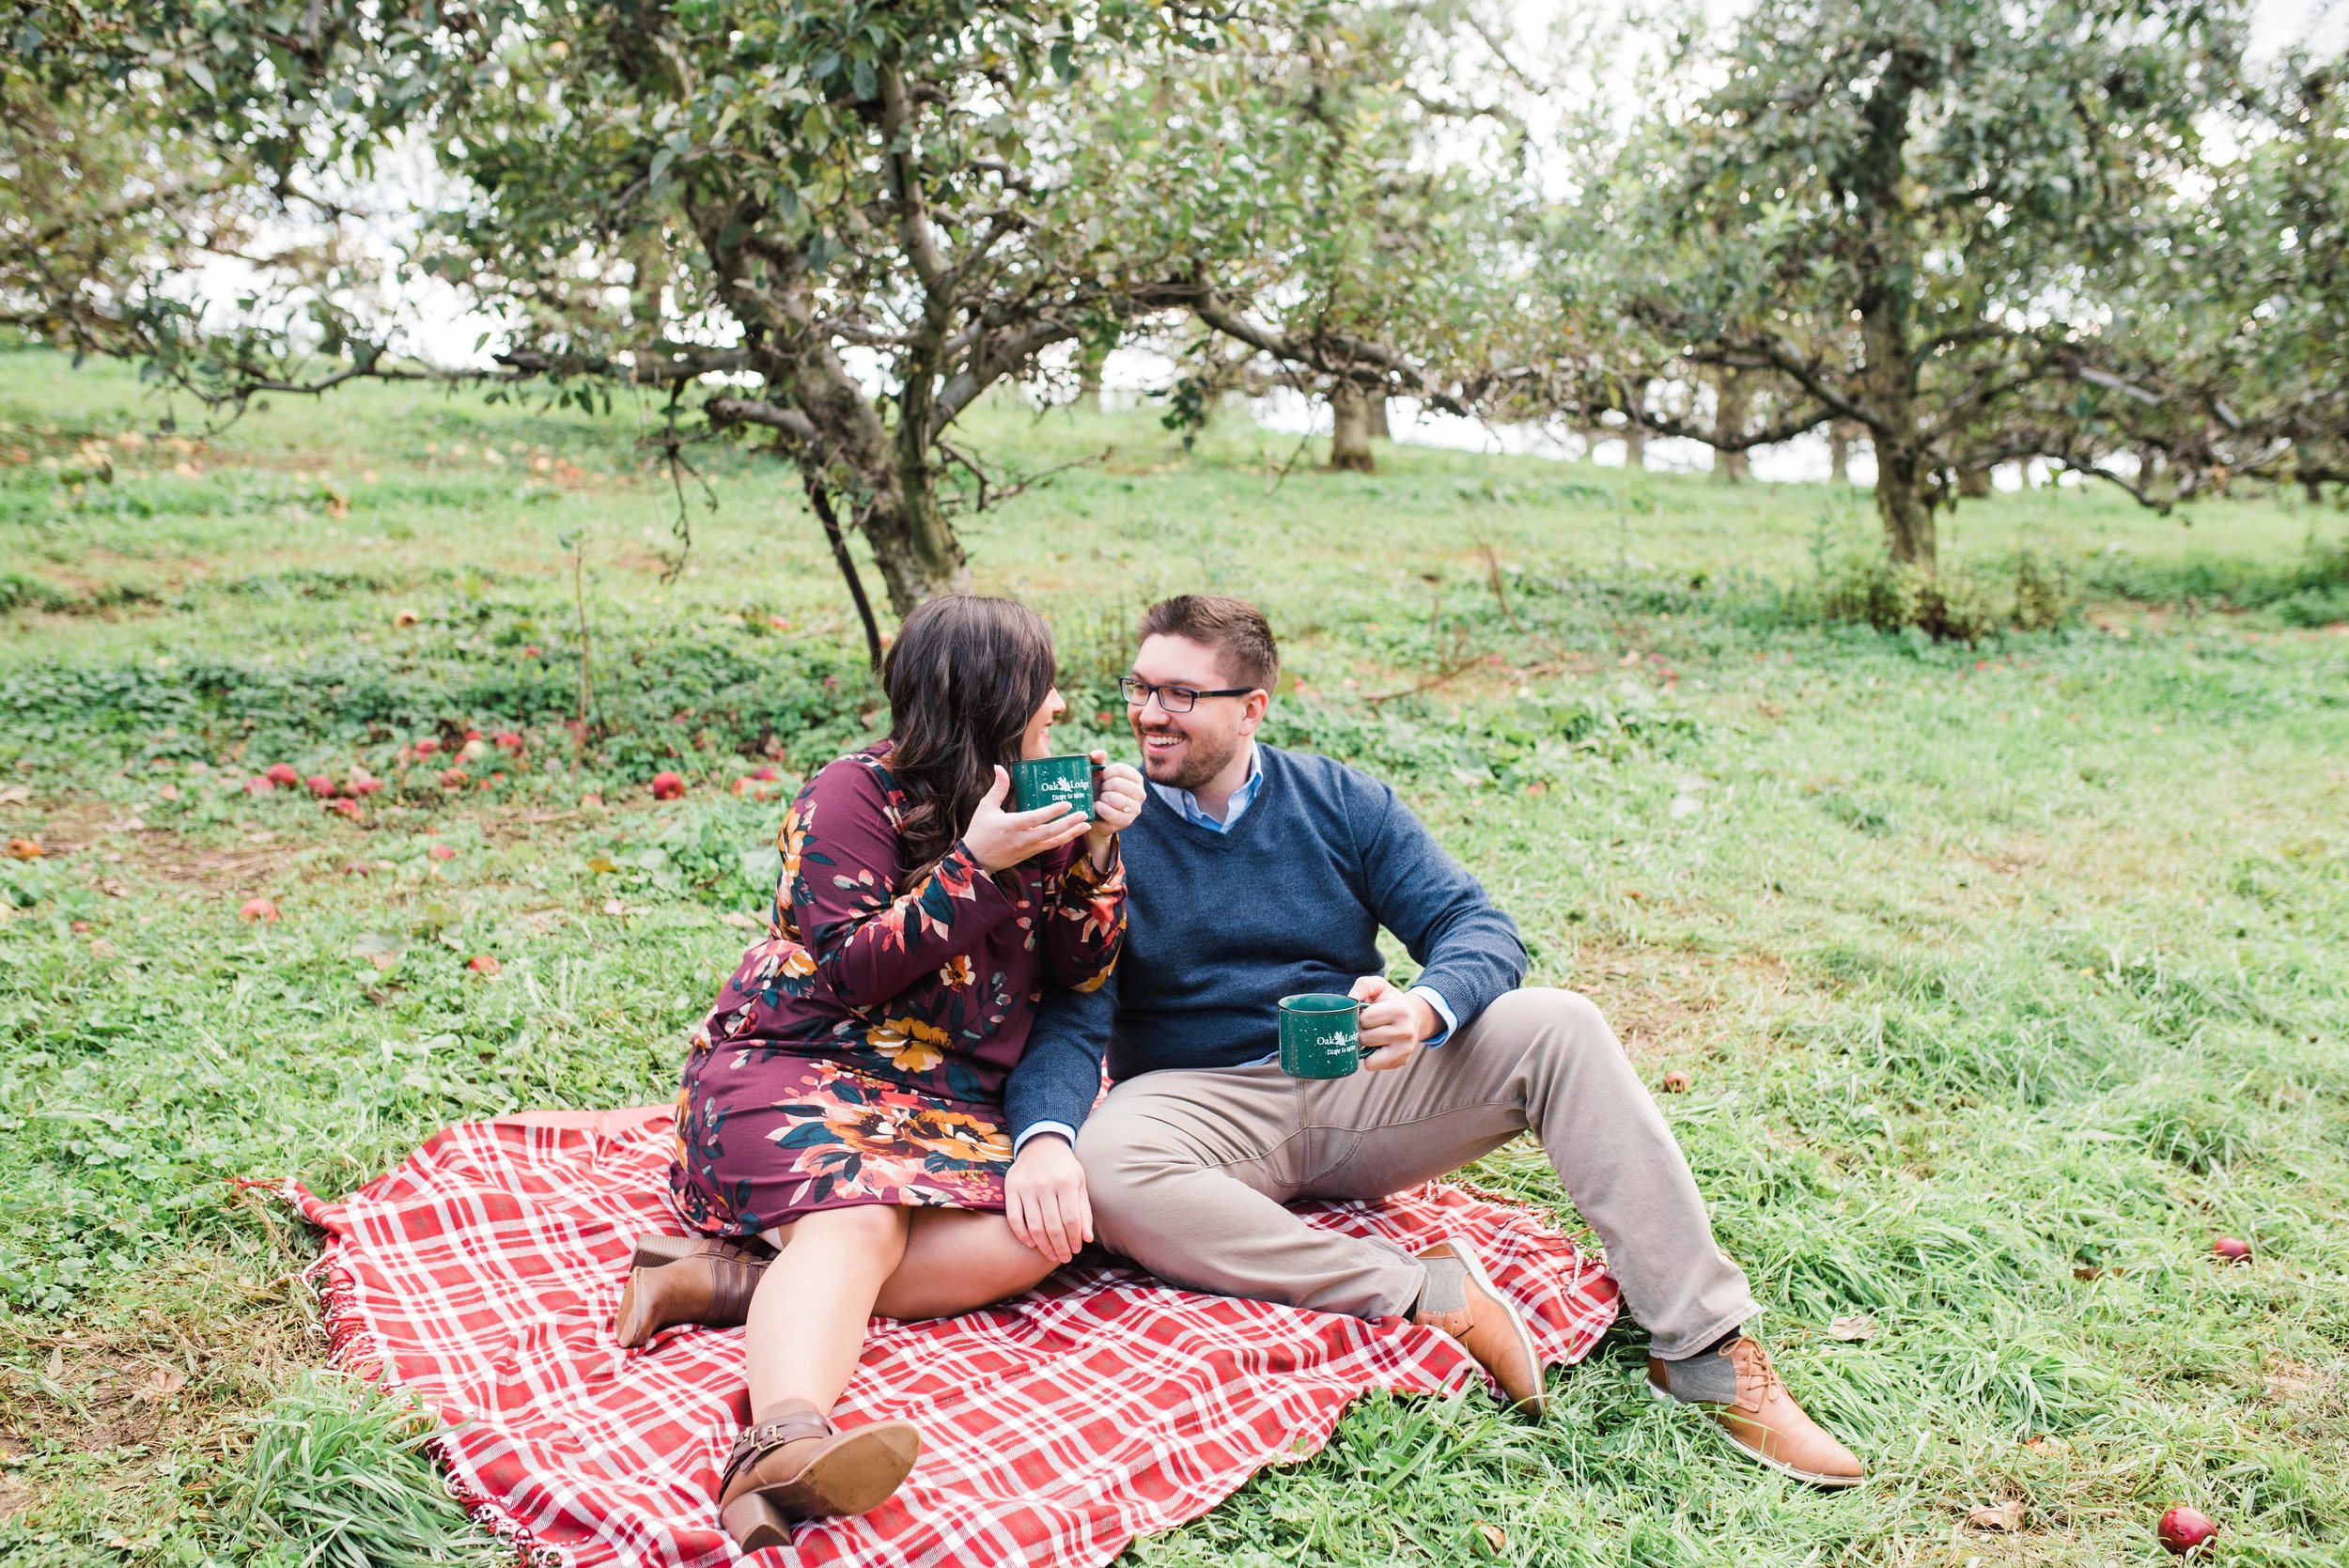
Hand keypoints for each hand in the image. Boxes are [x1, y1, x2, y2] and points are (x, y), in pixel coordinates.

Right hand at [963, 766, 1091, 871]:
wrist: (975, 860)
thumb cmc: (979, 831)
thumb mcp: (986, 807)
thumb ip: (997, 788)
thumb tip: (999, 767)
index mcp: (1012, 825)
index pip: (1036, 818)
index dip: (1053, 811)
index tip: (1067, 804)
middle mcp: (1022, 838)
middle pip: (1051, 831)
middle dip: (1070, 823)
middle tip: (1084, 813)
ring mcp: (1028, 848)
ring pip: (1054, 841)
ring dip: (1071, 833)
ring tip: (1086, 825)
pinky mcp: (1029, 854)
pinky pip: (1049, 846)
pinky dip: (1062, 840)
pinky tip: (1072, 833)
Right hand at [1004, 1134, 1091, 1264]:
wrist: (1041, 1144)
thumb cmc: (1064, 1168)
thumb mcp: (1080, 1183)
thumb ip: (1084, 1211)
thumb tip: (1086, 1239)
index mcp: (1066, 1181)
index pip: (1071, 1219)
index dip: (1074, 1239)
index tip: (1076, 1250)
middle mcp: (1045, 1184)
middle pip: (1053, 1226)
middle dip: (1060, 1247)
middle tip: (1064, 1258)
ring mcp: (1026, 1186)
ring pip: (1034, 1225)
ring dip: (1044, 1245)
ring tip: (1051, 1255)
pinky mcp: (1011, 1188)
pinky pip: (1014, 1218)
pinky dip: (1022, 1235)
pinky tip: (1032, 1244)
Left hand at [1086, 753, 1144, 866]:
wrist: (1096, 814)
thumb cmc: (1099, 790)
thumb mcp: (1097, 773)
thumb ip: (1097, 760)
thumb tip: (1099, 754)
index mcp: (1136, 779)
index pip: (1120, 769)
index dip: (1106, 773)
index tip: (1102, 778)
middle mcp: (1140, 793)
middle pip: (1118, 783)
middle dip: (1104, 787)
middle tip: (1102, 790)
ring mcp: (1135, 809)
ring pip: (1116, 799)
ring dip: (1102, 798)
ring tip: (1101, 799)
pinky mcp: (1127, 821)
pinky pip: (1111, 813)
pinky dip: (1100, 809)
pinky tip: (1097, 807)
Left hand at [1351, 974, 1437, 1070]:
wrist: (1413, 1016)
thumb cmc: (1389, 1000)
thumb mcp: (1378, 985)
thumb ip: (1362, 987)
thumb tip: (1349, 1001)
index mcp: (1400, 1010)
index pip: (1365, 1019)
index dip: (1360, 1016)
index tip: (1367, 1012)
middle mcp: (1406, 1031)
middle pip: (1364, 1038)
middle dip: (1361, 1031)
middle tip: (1370, 1025)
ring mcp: (1405, 1049)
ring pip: (1367, 1055)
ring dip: (1365, 1045)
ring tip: (1374, 1035)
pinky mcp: (1401, 1061)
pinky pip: (1372, 1065)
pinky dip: (1370, 1057)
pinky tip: (1378, 1046)